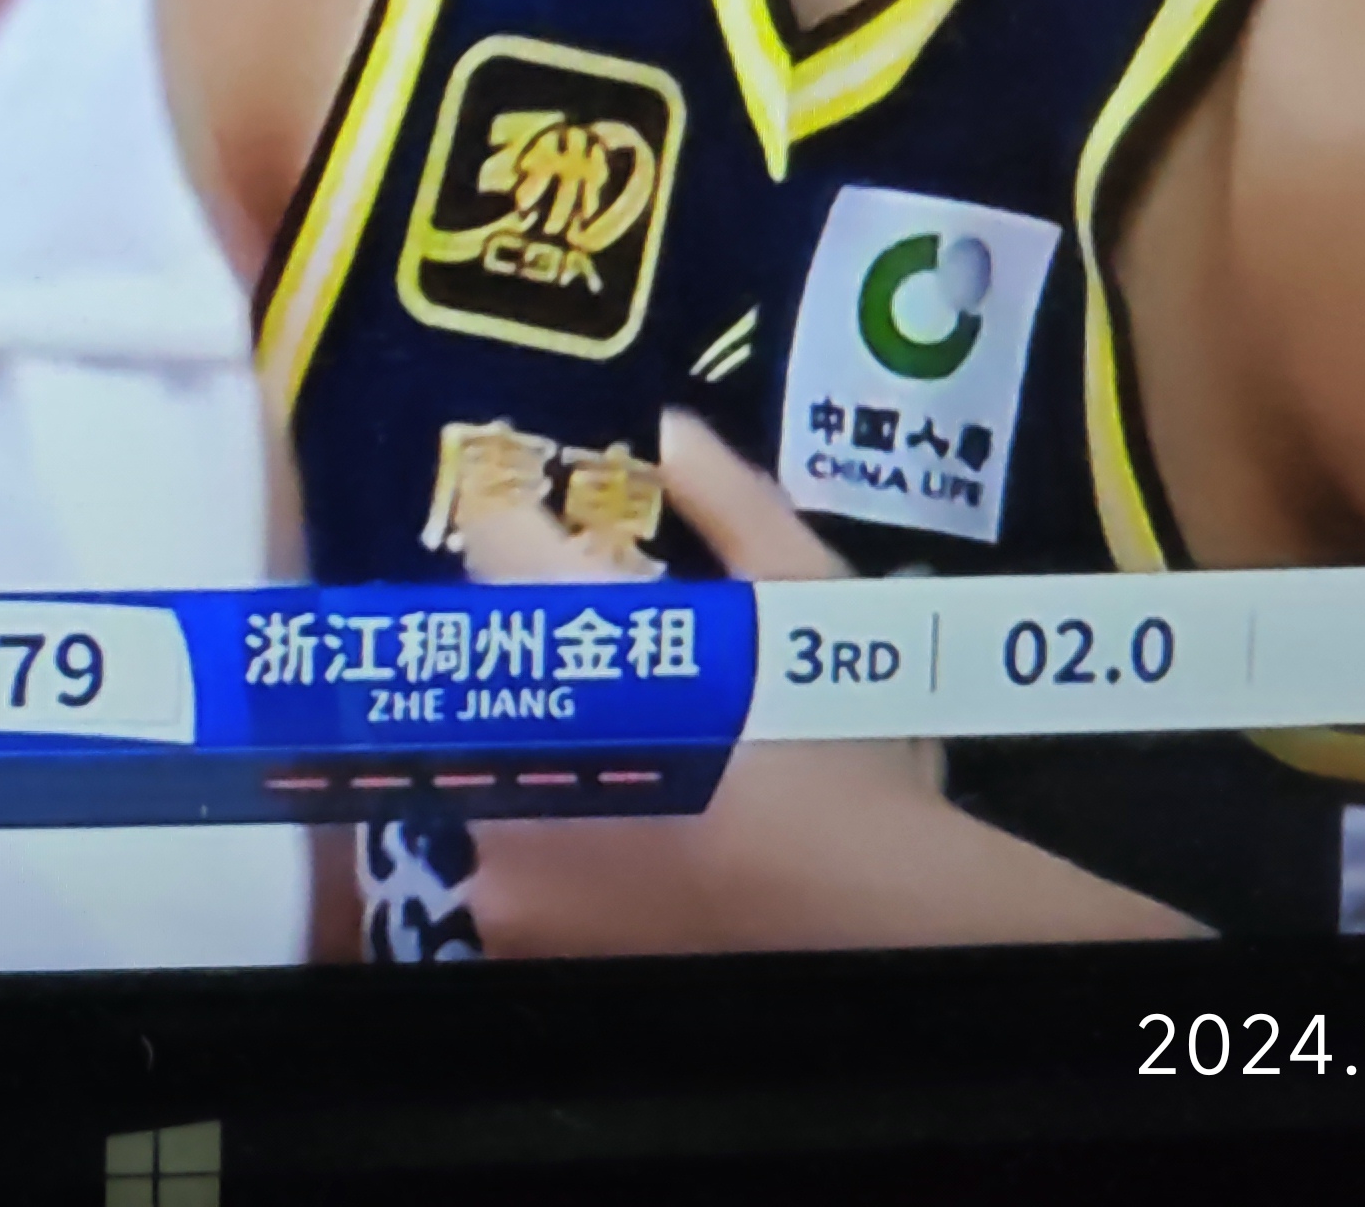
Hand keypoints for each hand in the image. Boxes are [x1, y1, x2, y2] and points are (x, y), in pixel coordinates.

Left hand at [453, 413, 956, 958]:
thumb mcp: (810, 601)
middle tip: (637, 677)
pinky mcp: (512, 929)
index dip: (524, 533)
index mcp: (573, 644)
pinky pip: (507, 860)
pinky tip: (635, 841)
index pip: (491, 540)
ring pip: (493, 760)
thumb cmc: (843, 747)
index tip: (562, 548)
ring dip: (545, 748)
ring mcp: (501, 853)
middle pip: (491, 655)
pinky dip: (552, 845)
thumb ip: (730, 504)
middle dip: (544, 650)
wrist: (873, 921)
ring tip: (647, 766)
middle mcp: (511, 744)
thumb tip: (671, 435)